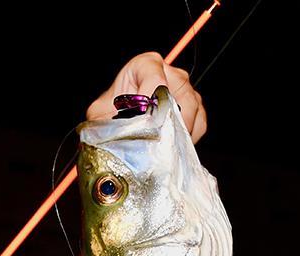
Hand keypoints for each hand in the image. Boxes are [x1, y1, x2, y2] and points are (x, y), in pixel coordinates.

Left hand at [85, 52, 206, 143]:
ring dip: (178, 130)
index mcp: (145, 64)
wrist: (120, 119)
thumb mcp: (100, 111)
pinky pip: (200, 122)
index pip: (155, 79)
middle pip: (179, 92)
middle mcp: (170, 73)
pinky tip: (173, 146)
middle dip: (166, 119)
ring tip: (162, 146)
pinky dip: (189, 137)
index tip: (142, 118)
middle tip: (155, 138)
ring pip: (192, 108)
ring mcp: (186, 89)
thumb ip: (104, 117)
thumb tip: (114, 132)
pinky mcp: (196, 108)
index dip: (150, 101)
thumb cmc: (112, 110)